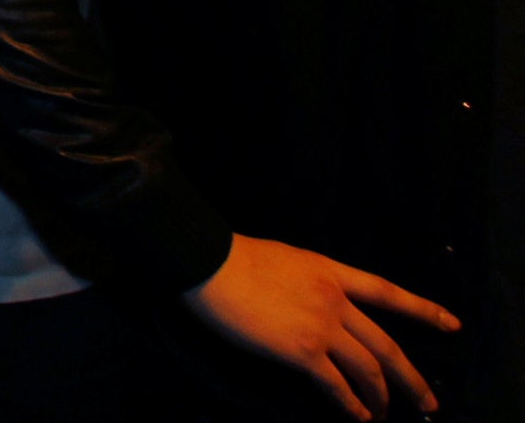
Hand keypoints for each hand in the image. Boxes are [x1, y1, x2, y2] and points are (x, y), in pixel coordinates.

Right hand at [186, 232, 456, 418]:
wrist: (208, 261)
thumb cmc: (232, 255)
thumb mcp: (285, 258)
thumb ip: (309, 280)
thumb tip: (313, 303)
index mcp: (330, 272)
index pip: (386, 292)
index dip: (423, 310)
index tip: (453, 325)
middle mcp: (335, 301)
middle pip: (386, 345)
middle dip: (411, 378)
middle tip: (428, 402)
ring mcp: (321, 327)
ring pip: (368, 369)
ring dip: (382, 397)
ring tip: (386, 415)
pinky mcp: (301, 352)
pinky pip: (336, 385)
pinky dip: (352, 405)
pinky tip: (359, 416)